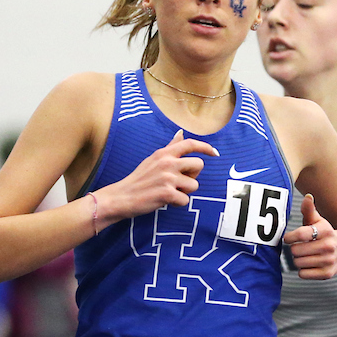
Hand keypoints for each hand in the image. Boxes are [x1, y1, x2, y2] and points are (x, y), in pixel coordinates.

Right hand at [98, 130, 218, 226]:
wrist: (121, 197)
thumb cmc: (139, 179)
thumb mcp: (153, 159)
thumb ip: (169, 148)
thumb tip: (180, 133)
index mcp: (164, 153)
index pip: (190, 144)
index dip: (206, 147)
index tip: (215, 153)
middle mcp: (167, 163)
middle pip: (199, 165)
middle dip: (193, 176)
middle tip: (180, 182)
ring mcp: (167, 178)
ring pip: (194, 185)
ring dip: (185, 192)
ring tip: (170, 192)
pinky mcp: (167, 194)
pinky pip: (185, 200)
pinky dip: (178, 204)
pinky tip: (166, 201)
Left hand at [282, 194, 336, 279]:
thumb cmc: (327, 234)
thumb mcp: (319, 221)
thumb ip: (309, 209)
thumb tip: (307, 197)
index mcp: (326, 231)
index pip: (301, 234)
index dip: (290, 237)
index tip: (288, 238)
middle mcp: (329, 246)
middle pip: (296, 250)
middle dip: (294, 249)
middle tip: (300, 247)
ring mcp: (328, 261)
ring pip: (298, 263)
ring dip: (298, 259)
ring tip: (306, 255)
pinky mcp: (327, 274)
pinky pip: (303, 274)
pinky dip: (303, 270)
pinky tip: (310, 264)